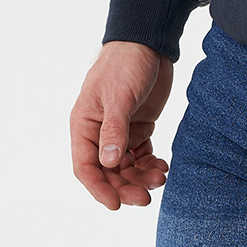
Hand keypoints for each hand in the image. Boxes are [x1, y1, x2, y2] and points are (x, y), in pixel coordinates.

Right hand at [70, 41, 173, 209]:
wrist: (148, 41)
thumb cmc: (125, 63)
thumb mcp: (119, 96)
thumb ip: (114, 130)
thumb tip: (109, 163)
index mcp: (84, 124)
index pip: (86, 166)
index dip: (99, 188)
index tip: (116, 204)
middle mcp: (99, 132)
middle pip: (108, 172)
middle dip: (125, 187)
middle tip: (145, 198)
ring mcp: (120, 131)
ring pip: (126, 167)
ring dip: (141, 177)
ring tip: (160, 178)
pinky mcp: (139, 126)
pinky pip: (141, 155)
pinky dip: (150, 164)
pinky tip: (162, 167)